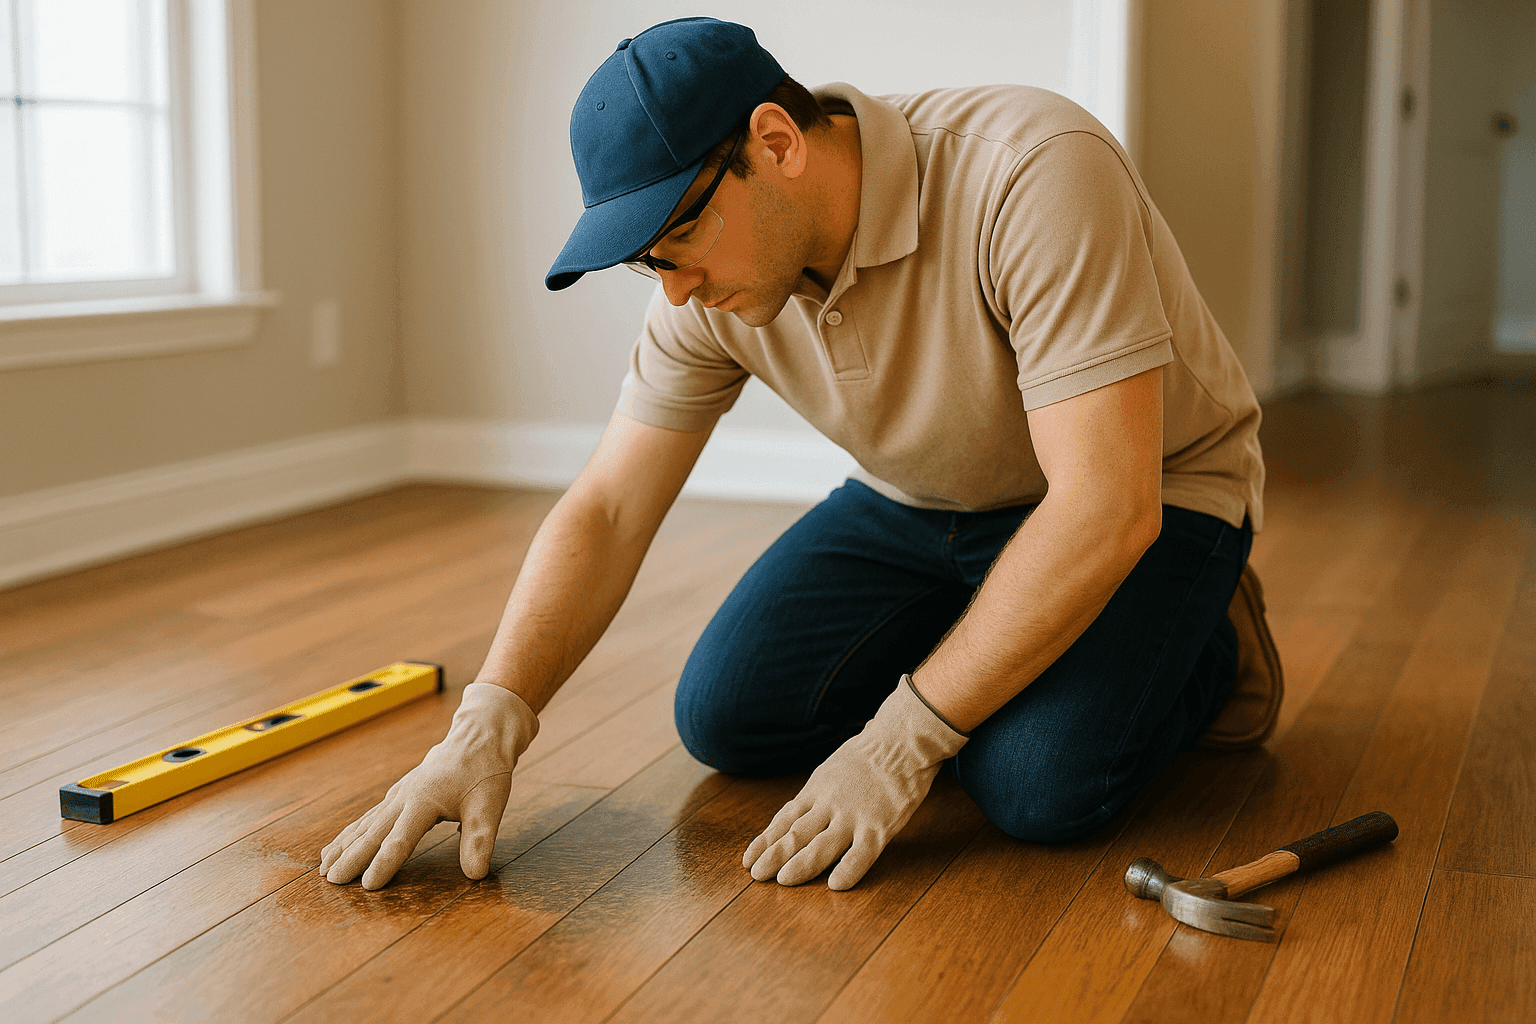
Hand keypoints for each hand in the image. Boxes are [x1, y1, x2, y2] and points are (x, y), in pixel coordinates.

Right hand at [320, 682, 538, 889]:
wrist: (479, 737)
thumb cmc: (485, 771)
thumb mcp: (490, 806)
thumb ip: (479, 839)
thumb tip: (475, 874)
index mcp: (425, 800)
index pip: (401, 839)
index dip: (384, 863)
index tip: (368, 886)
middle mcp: (405, 797)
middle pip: (373, 832)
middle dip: (351, 857)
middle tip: (331, 881)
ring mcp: (399, 794)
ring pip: (366, 824)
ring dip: (344, 845)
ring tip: (323, 867)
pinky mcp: (399, 795)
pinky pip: (370, 817)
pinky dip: (352, 833)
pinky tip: (339, 846)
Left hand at [743, 675, 967, 889]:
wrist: (901, 741)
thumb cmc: (868, 754)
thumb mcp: (832, 770)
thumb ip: (816, 795)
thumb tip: (795, 815)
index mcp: (816, 790)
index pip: (784, 820)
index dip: (766, 841)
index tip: (748, 859)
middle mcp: (829, 804)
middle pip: (796, 835)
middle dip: (774, 856)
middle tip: (757, 876)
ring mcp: (853, 817)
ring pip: (821, 846)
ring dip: (800, 865)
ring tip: (783, 881)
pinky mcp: (879, 827)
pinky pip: (861, 854)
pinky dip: (848, 870)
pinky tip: (835, 885)